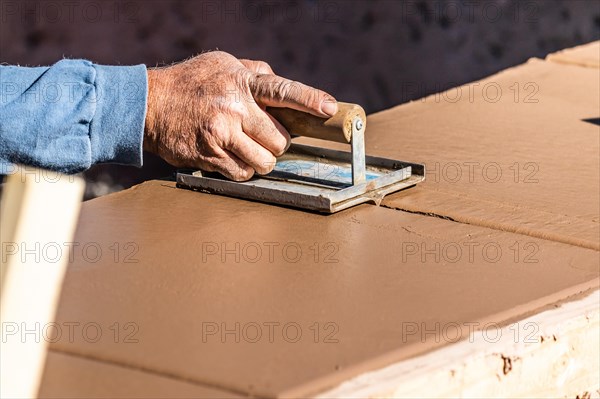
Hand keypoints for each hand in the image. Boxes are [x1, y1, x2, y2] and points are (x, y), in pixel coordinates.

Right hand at [143, 51, 337, 180]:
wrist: (148, 105)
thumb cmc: (190, 83)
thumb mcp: (221, 64)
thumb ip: (254, 73)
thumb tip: (279, 80)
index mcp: (241, 82)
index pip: (283, 90)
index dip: (309, 100)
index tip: (329, 108)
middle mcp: (234, 108)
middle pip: (280, 141)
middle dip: (276, 143)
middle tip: (261, 136)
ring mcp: (222, 135)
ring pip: (264, 163)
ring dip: (260, 159)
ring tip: (245, 147)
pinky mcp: (210, 157)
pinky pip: (243, 174)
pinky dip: (242, 170)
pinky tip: (229, 156)